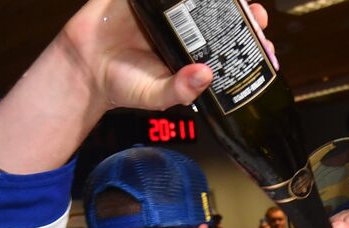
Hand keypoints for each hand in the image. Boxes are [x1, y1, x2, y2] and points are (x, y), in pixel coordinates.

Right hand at [63, 0, 270, 111]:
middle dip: (244, 12)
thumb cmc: (121, 85)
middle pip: (222, 13)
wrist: (83, 68)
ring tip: (237, 0)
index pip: (228, 43)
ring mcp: (166, 7)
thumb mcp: (155, 96)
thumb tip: (205, 76)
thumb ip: (180, 90)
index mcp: (193, 52)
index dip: (249, 41)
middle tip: (256, 15)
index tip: (265, 44)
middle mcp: (185, 27)